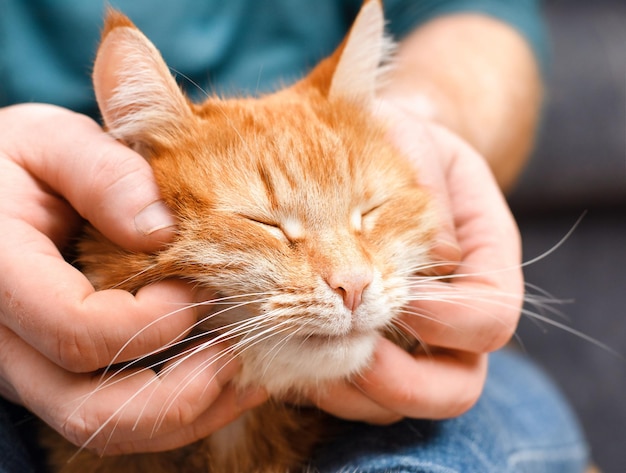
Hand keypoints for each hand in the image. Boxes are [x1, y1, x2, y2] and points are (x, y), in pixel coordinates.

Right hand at [0, 104, 265, 453]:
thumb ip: (101, 173)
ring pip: (103, 426)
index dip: (151, 319)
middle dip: (176, 393)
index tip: (200, 285)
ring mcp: (32, 364)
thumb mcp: (52, 141)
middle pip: (87, 406)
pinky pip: (113, 417)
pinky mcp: (58, 372)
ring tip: (240, 373)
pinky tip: (222, 382)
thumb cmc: (23, 163)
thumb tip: (161, 229)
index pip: (75, 327)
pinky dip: (173, 413)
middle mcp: (8, 338)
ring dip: (182, 414)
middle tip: (234, 353)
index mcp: (1, 273)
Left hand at [308, 100, 522, 422]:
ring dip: (355, 392)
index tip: (394, 293)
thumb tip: (435, 263)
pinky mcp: (367, 345)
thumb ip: (424, 192)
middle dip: (402, 381)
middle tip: (350, 343)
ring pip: (402, 402)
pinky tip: (287, 353)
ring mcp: (411, 339)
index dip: (449, 321)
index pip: (491, 318)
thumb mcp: (409, 143)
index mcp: (483, 260)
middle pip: (456, 386)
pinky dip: (324, 388)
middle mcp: (454, 311)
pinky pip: (357, 394)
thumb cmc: (391, 140)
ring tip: (307, 351)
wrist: (371, 150)